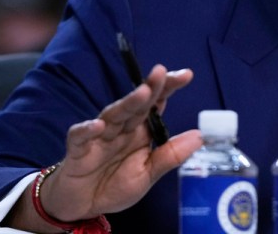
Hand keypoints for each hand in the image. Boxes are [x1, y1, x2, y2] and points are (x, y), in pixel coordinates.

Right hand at [7, 64, 201, 229]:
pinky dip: (87, 130)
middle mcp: (121, 128)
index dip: (168, 88)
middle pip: (136, 103)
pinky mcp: (77, 150)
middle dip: (150, 87)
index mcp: (140, 131)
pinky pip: (80, 136)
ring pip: (114, 114)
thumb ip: (170, 156)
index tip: (186, 74)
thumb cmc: (114, 185)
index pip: (156, 104)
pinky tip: (98, 126)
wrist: (81, 206)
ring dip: (127, 103)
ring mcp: (99, 136)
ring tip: (143, 92)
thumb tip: (200, 136)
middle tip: (162, 72)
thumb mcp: (148, 174)